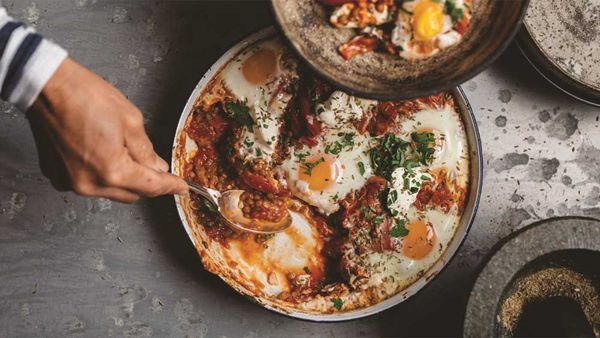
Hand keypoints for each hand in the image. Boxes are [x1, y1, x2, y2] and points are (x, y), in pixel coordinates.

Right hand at [29, 58, 187, 202]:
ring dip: (124, 179)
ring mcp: (70, 182)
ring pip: (111, 191)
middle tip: (158, 168)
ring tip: (126, 153)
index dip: (170, 186)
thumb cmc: (84, 96)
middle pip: (132, 194)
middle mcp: (90, 183)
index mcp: (112, 170)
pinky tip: (103, 154)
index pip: (151, 186)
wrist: (45, 86)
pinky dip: (102, 174)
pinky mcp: (56, 175)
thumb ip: (146, 150)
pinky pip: (89, 182)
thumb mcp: (130, 119)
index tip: (182, 188)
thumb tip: (155, 166)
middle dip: (148, 183)